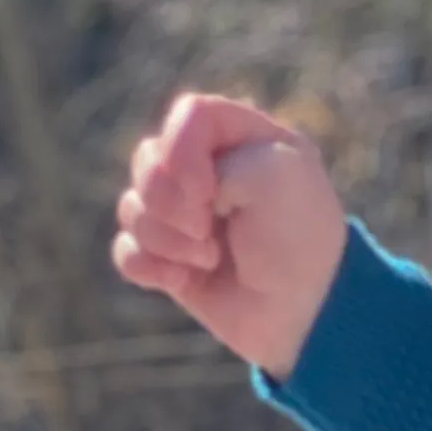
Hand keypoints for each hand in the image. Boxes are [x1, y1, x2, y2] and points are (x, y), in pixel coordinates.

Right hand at [111, 91, 349, 382]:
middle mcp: (211, 171)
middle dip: (168, 201)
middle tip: (208, 229)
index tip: (207, 192)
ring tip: (211, 259)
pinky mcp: (169, 258)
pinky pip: (126, 250)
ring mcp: (186, 215)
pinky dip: (149, 267)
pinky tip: (182, 281)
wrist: (305, 316)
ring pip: (132, 207)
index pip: (190, 115)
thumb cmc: (300, 241)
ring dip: (166, 240)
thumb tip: (179, 196)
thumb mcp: (277, 173)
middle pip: (148, 158)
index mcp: (246, 139)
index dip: (182, 151)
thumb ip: (216, 152)